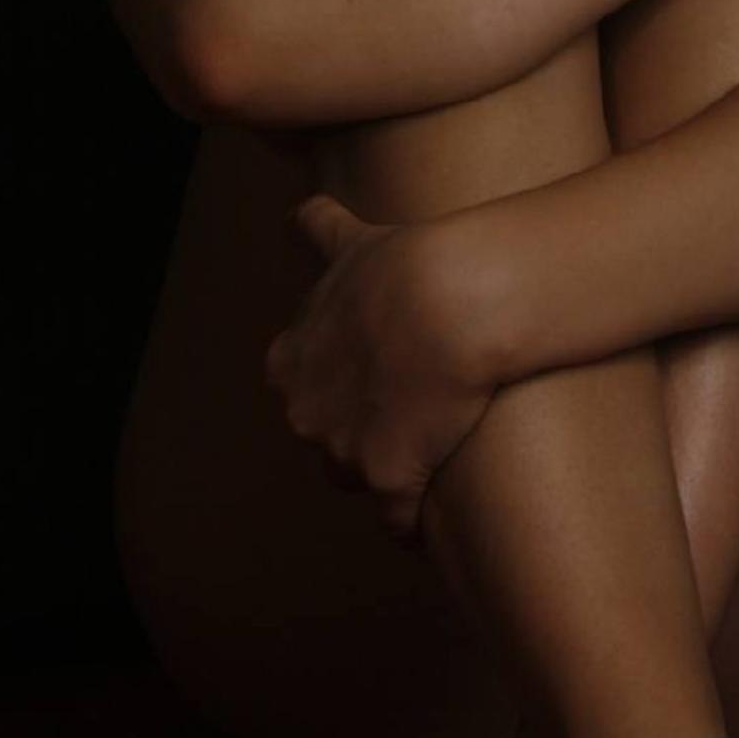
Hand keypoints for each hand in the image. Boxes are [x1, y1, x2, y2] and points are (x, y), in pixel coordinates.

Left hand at [264, 195, 498, 551]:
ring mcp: (342, 452)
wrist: (448, 299)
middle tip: (415, 414)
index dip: (347, 389)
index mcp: (290, 362)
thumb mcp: (350, 242)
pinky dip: (415, 523)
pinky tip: (439, 520)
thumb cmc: (405, 267)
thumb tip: (300, 213)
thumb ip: (319, 232)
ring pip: (359, 480)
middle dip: (363, 435)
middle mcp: (304, 413)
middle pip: (328, 441)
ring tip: (432, 464)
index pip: (306, 395)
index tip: (383, 382)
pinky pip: (396, 523)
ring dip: (388, 476)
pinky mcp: (387, 483)